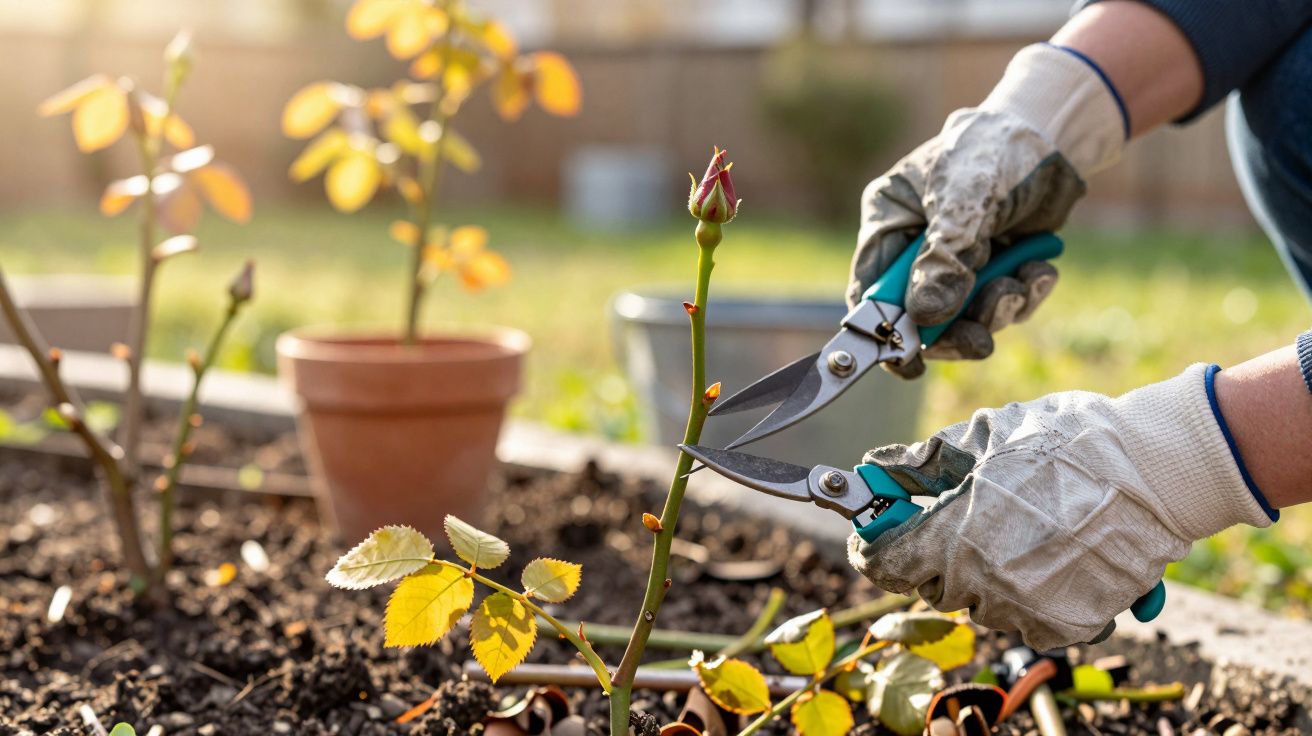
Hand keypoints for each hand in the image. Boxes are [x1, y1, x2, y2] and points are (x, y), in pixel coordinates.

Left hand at [847, 364, 1272, 650]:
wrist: (1158, 470)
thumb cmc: (1069, 443)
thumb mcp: (985, 435)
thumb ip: (923, 460)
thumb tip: (878, 468)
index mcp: (954, 538)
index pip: (885, 564)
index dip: (872, 546)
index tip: (873, 533)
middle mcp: (985, 584)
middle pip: (931, 584)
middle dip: (932, 553)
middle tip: (955, 517)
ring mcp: (1027, 611)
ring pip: (979, 603)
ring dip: (982, 573)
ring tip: (1015, 527)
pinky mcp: (1068, 625)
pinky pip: (1026, 619)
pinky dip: (1027, 594)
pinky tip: (1047, 554)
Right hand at [850, 44, 1124, 377]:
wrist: (1055, 134)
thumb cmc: (995, 149)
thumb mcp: (967, 199)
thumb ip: (945, 257)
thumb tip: (926, 317)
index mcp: (890, 221)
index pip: (871, 289)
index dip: (882, 329)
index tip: (907, 360)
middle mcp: (916, 247)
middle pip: (918, 315)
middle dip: (954, 329)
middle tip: (980, 341)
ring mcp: (957, 261)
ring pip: (965, 316)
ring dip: (997, 309)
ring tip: (1021, 281)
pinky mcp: (995, 267)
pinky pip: (1002, 304)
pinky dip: (1024, 294)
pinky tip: (1039, 268)